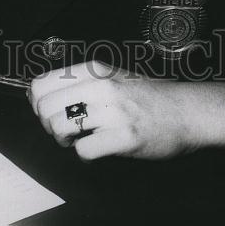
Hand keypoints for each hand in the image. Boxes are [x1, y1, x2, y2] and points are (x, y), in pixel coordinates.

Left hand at [28, 60, 224, 161]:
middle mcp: (100, 85)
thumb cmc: (148, 97)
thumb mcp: (113, 77)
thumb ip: (81, 83)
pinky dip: (87, 155)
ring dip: (65, 140)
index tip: (51, 112)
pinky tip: (100, 149)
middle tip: (67, 130)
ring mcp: (112, 110)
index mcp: (94, 69)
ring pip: (59, 127)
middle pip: (45, 108)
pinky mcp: (123, 137)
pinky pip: (83, 151)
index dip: (38, 104)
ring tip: (81, 139)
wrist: (186, 111)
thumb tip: (40, 96)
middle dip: (49, 125)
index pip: (41, 84)